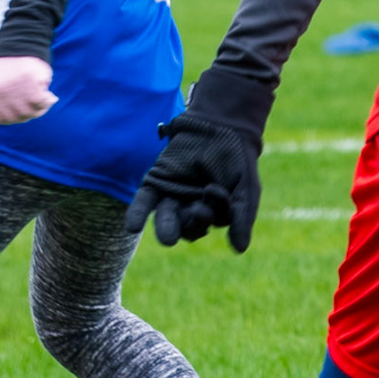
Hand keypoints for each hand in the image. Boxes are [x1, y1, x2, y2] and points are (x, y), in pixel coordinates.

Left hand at [0, 55, 56, 124]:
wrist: (20, 41)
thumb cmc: (11, 64)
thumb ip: (1, 100)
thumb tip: (17, 118)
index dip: (13, 119)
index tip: (22, 114)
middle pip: (17, 117)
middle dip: (30, 114)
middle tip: (38, 107)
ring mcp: (14, 86)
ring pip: (30, 111)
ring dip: (41, 109)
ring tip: (45, 101)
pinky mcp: (29, 80)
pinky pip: (41, 101)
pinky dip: (48, 101)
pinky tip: (50, 96)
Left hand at [123, 114, 262, 252]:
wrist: (219, 127)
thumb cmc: (237, 160)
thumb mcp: (246, 188)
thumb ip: (241, 216)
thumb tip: (239, 250)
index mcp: (212, 214)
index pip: (209, 223)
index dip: (212, 211)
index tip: (215, 189)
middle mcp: (190, 209)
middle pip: (187, 227)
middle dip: (192, 224)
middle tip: (198, 211)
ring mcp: (171, 197)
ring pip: (166, 219)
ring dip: (166, 228)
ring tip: (168, 238)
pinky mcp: (155, 183)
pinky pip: (144, 202)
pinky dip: (137, 214)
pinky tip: (132, 227)